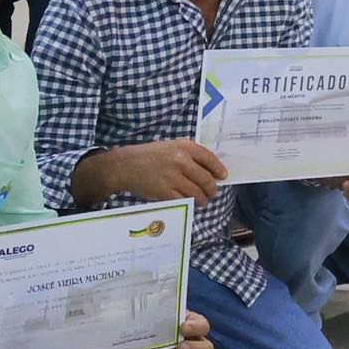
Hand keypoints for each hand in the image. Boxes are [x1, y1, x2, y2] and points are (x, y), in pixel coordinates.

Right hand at [95, 139, 225, 205]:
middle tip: (213, 192)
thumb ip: (188, 154)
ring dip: (203, 198)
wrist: (126, 166)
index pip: (209, 158)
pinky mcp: (165, 192)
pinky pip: (184, 200)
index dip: (218, 169)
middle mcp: (181, 160)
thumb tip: (209, 169)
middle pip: (205, 179)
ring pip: (197, 192)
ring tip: (203, 200)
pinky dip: (189, 202)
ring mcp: (173, 177)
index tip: (223, 176)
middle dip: (212, 188)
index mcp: (184, 146)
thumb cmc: (150, 155)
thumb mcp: (170, 146)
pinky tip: (190, 202)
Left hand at [137, 313, 211, 348]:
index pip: (203, 326)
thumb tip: (163, 304)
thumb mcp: (158, 313)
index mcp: (192, 325)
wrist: (138, 338)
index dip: (197, 328)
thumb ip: (164, 310)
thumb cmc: (152, 321)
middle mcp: (193, 342)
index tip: (182, 328)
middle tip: (180, 347)